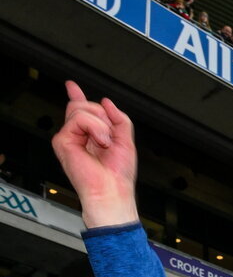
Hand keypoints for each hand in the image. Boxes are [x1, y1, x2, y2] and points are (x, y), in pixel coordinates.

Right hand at [51, 81, 137, 227]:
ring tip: (105, 144)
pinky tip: (100, 142)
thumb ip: (120, 119)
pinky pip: (80, 118)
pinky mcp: (62, 140)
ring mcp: (69, 137)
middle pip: (84, 105)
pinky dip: (95, 128)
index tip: (72, 86)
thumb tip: (107, 102)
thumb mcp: (126, 141)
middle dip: (103, 116)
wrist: (112, 191)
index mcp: (92, 135)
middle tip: (109, 138)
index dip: (77, 96)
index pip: (81, 111)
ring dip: (102, 125)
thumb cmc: (118, 176)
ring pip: (82, 109)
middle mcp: (78, 136)